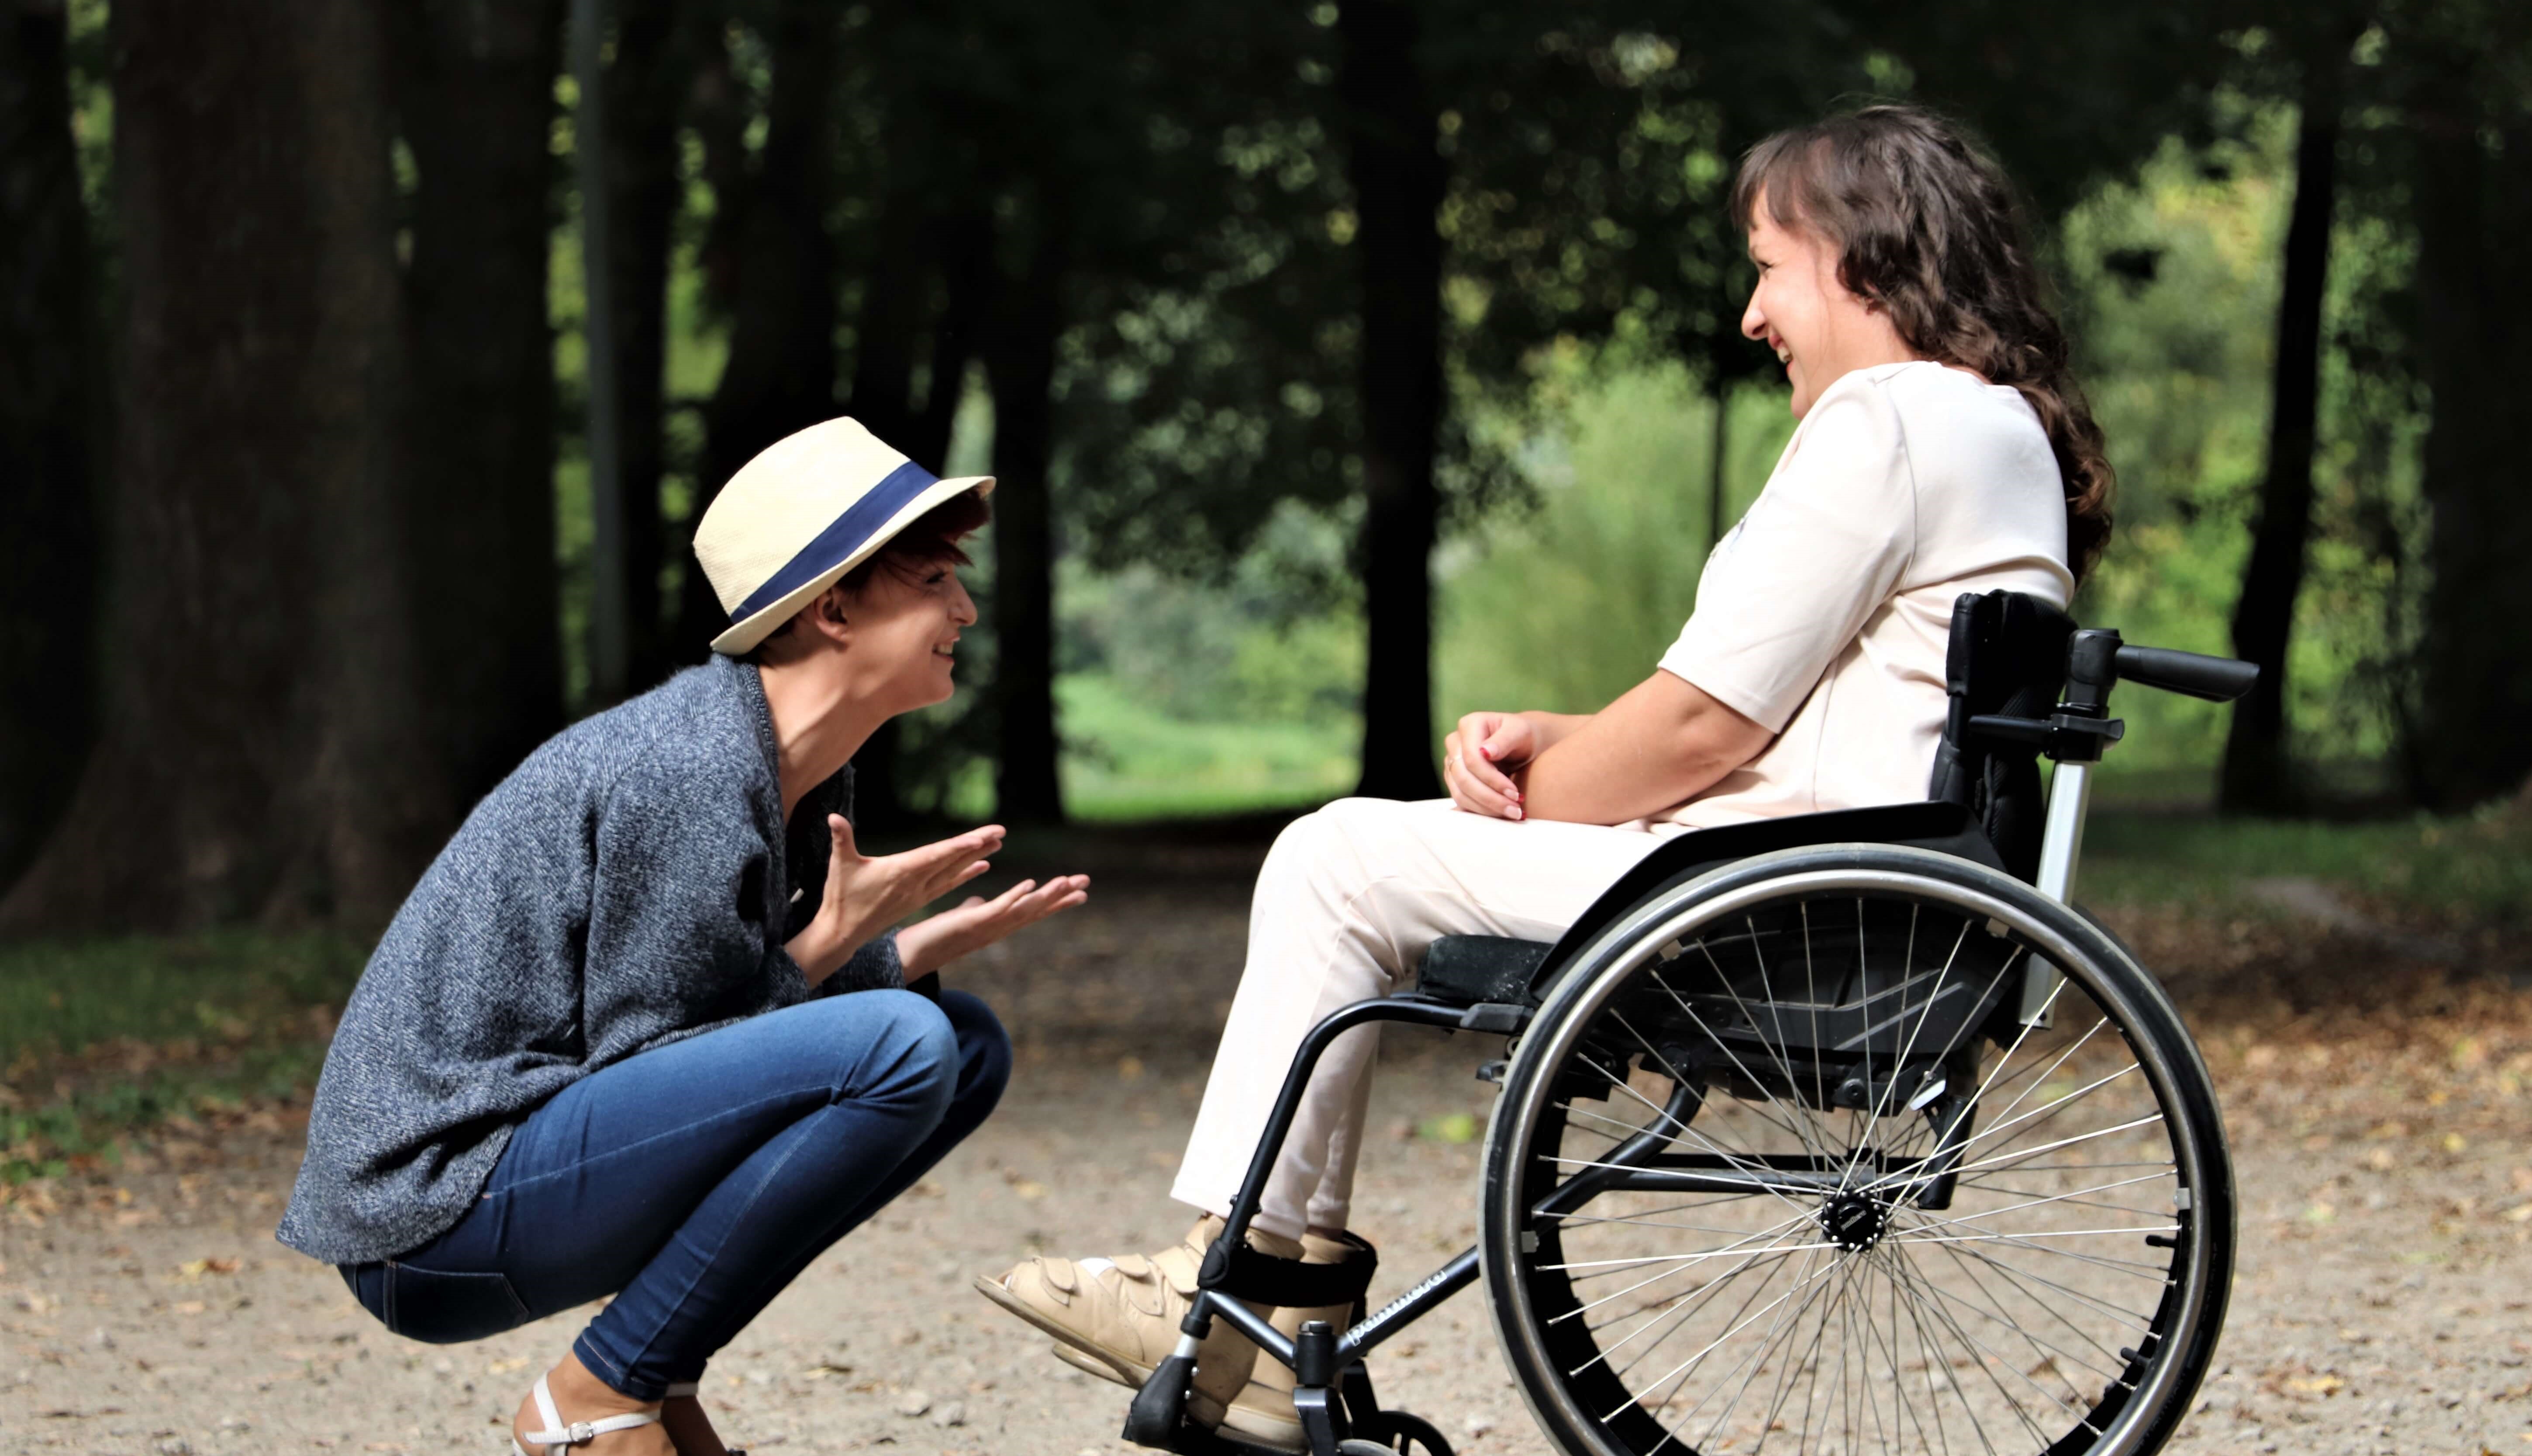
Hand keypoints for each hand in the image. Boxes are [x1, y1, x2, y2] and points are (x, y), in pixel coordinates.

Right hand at [787, 818, 1002, 982]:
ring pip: (954, 872)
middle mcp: (916, 883)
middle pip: (952, 861)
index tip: (981, 837)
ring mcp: (919, 893)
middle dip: (977, 845)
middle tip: (1001, 831)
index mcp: (901, 872)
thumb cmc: (841, 896)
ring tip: (997, 843)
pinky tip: (982, 866)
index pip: (935, 856)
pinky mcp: (919, 900)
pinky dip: (966, 874)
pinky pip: (948, 884)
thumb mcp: (839, 865)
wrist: (843, 931)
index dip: (959, 846)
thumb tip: (832, 817)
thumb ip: (841, 839)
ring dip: (976, 857)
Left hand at [896, 873, 1091, 976]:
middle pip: (1036, 910)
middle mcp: (998, 928)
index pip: (1032, 910)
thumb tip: (979, 900)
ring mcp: (987, 927)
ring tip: (1067, 881)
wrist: (911, 955)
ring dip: (1046, 896)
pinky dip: (1015, 897)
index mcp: (998, 925)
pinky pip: (998, 908)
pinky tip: (1030, 884)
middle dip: (1061, 897)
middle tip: (1086, 883)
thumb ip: (973, 909)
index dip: (1056, 901)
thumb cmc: (935, 938)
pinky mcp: (971, 923)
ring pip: (1023, 909)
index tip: (1080, 892)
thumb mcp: (960, 919)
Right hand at [1443, 711, 1535, 819]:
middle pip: (1463, 777)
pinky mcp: (1455, 780)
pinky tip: (1501, 814)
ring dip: (1486, 808)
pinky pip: (1462, 800)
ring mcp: (1452, 762)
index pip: (1472, 758)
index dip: (1492, 779)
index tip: (1515, 793)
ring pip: (1460, 792)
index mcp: (1469, 725)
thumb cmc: (1523, 735)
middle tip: (1515, 810)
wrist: (1523, 743)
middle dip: (1490, 797)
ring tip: (1512, 813)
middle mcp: (1455, 742)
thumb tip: (1486, 752)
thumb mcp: (1521, 731)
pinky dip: (1482, 810)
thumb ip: (1505, 739)